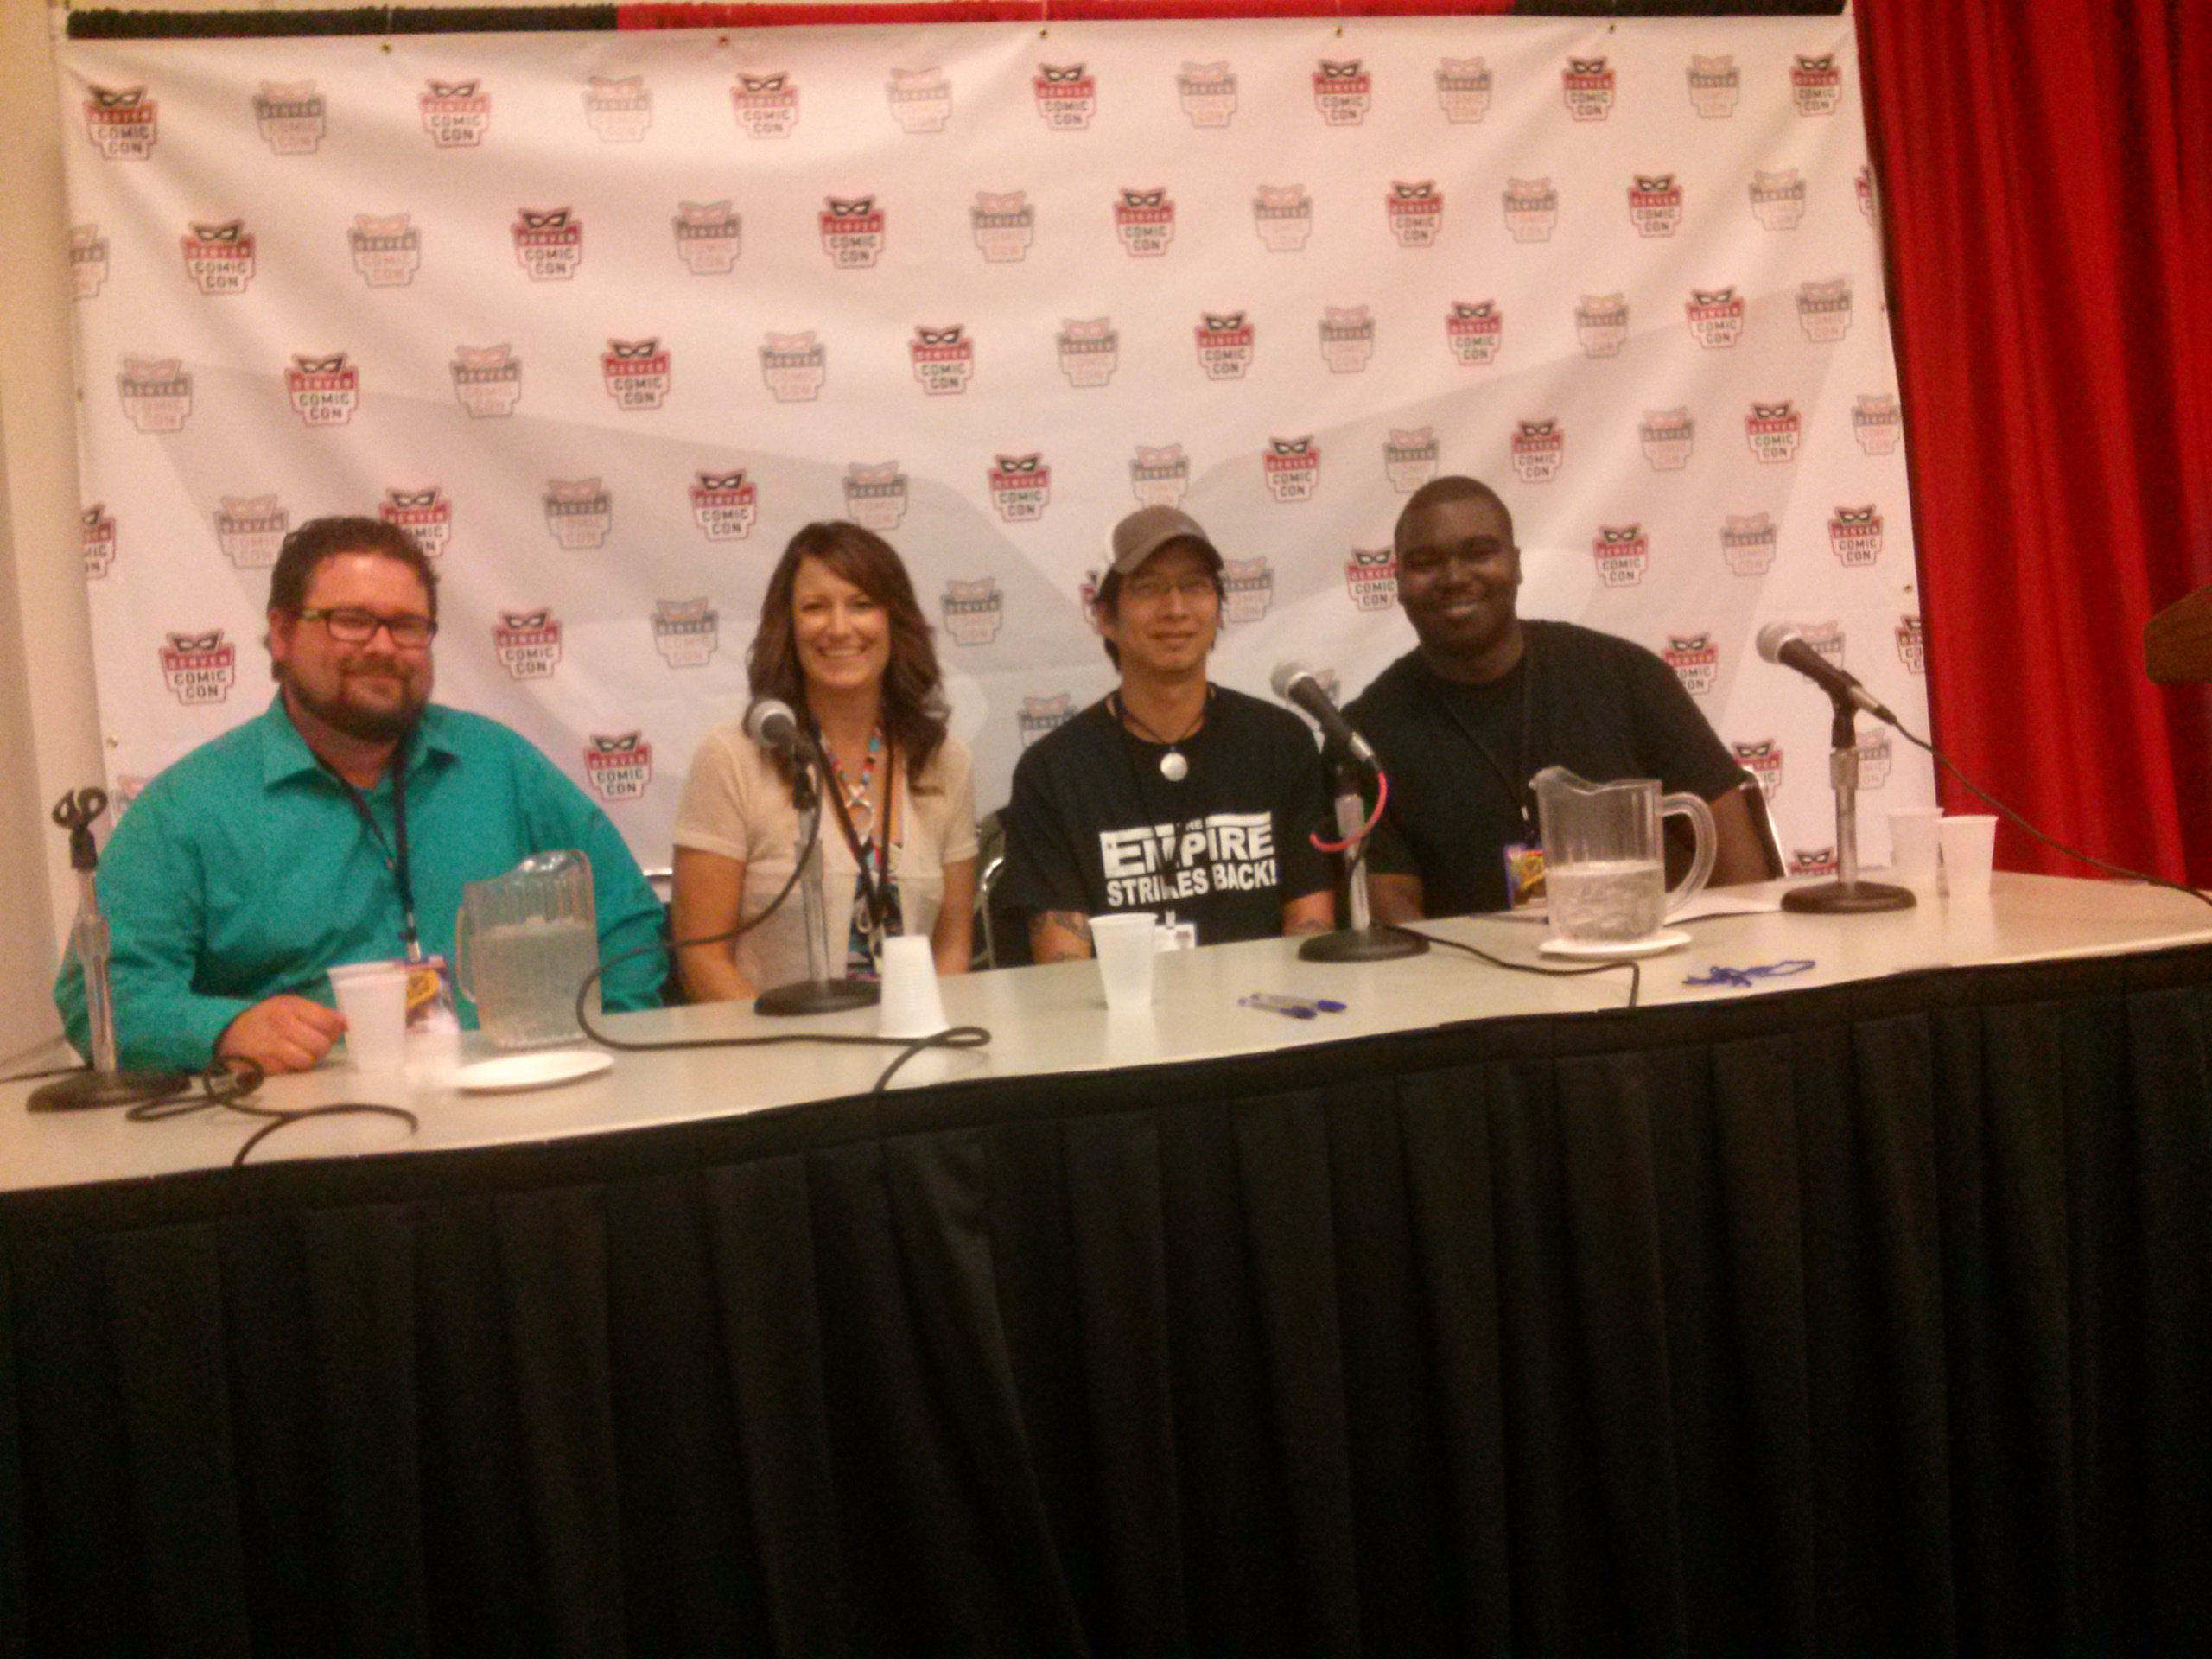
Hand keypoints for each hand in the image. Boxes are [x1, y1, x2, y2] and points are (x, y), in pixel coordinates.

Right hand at [217, 994, 347, 1073]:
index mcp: (289, 1007)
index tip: (332, 1031)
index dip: (334, 1030)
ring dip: (308, 1059)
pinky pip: (291, 1071)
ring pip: (307, 1061)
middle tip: (314, 1044)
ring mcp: (271, 1047)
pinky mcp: (264, 1066)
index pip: (327, 1022)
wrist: (230, 1033)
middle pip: (320, 1045)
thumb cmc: (267, 1018)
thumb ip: (318, 1013)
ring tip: (301, 1052)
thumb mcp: (290, 1006)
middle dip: (322, 1047)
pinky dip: (292, 1067)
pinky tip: (285, 1059)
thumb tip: (344, 1023)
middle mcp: (281, 1026)